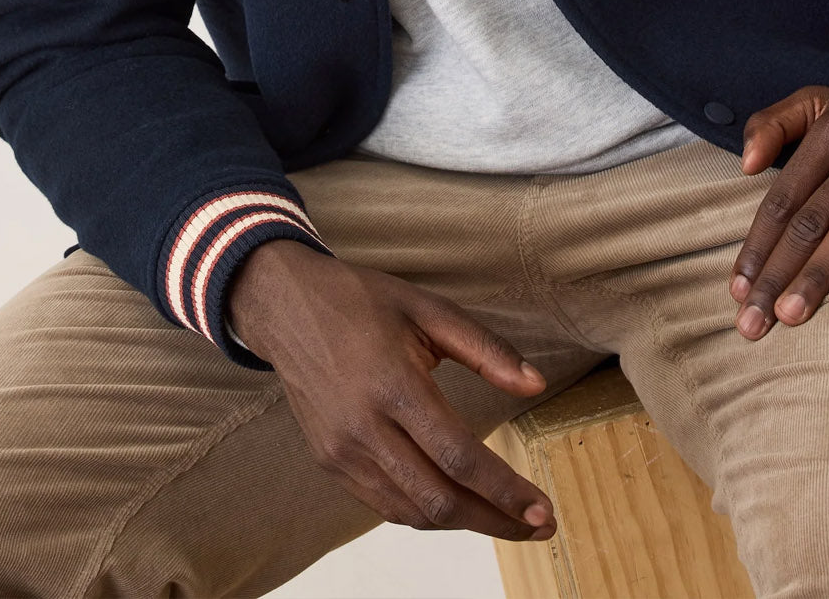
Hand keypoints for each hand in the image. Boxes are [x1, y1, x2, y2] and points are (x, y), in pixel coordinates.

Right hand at [226, 239, 558, 541]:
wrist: (286, 306)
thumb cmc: (361, 301)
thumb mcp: (428, 309)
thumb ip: (485, 349)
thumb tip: (536, 383)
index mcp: (393, 385)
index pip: (459, 456)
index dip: (505, 491)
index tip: (542, 512)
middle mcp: (364, 429)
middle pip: (438, 500)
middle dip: (494, 521)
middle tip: (537, 527)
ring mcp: (341, 452)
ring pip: (412, 512)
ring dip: (463, 524)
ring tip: (505, 520)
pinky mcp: (329, 462)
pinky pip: (385, 504)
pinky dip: (425, 512)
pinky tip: (456, 504)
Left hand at [728, 82, 828, 339]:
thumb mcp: (820, 101)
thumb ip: (771, 123)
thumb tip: (744, 165)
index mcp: (827, 133)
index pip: (783, 198)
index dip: (758, 245)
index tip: (737, 288)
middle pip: (811, 221)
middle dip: (778, 274)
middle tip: (754, 321)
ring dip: (819, 273)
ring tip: (791, 315)